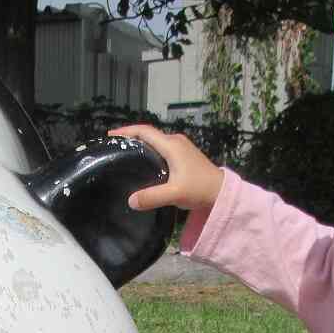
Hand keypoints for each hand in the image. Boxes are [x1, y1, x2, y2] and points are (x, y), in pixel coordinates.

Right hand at [108, 124, 225, 212]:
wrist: (222, 192)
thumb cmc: (200, 189)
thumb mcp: (175, 194)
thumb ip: (152, 197)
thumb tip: (131, 201)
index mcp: (171, 145)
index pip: (144, 131)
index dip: (126, 131)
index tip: (111, 135)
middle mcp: (176, 141)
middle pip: (149, 134)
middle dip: (131, 137)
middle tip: (115, 146)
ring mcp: (182, 147)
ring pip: (156, 141)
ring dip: (141, 144)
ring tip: (126, 154)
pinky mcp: (185, 155)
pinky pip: (163, 148)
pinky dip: (150, 151)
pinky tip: (145, 163)